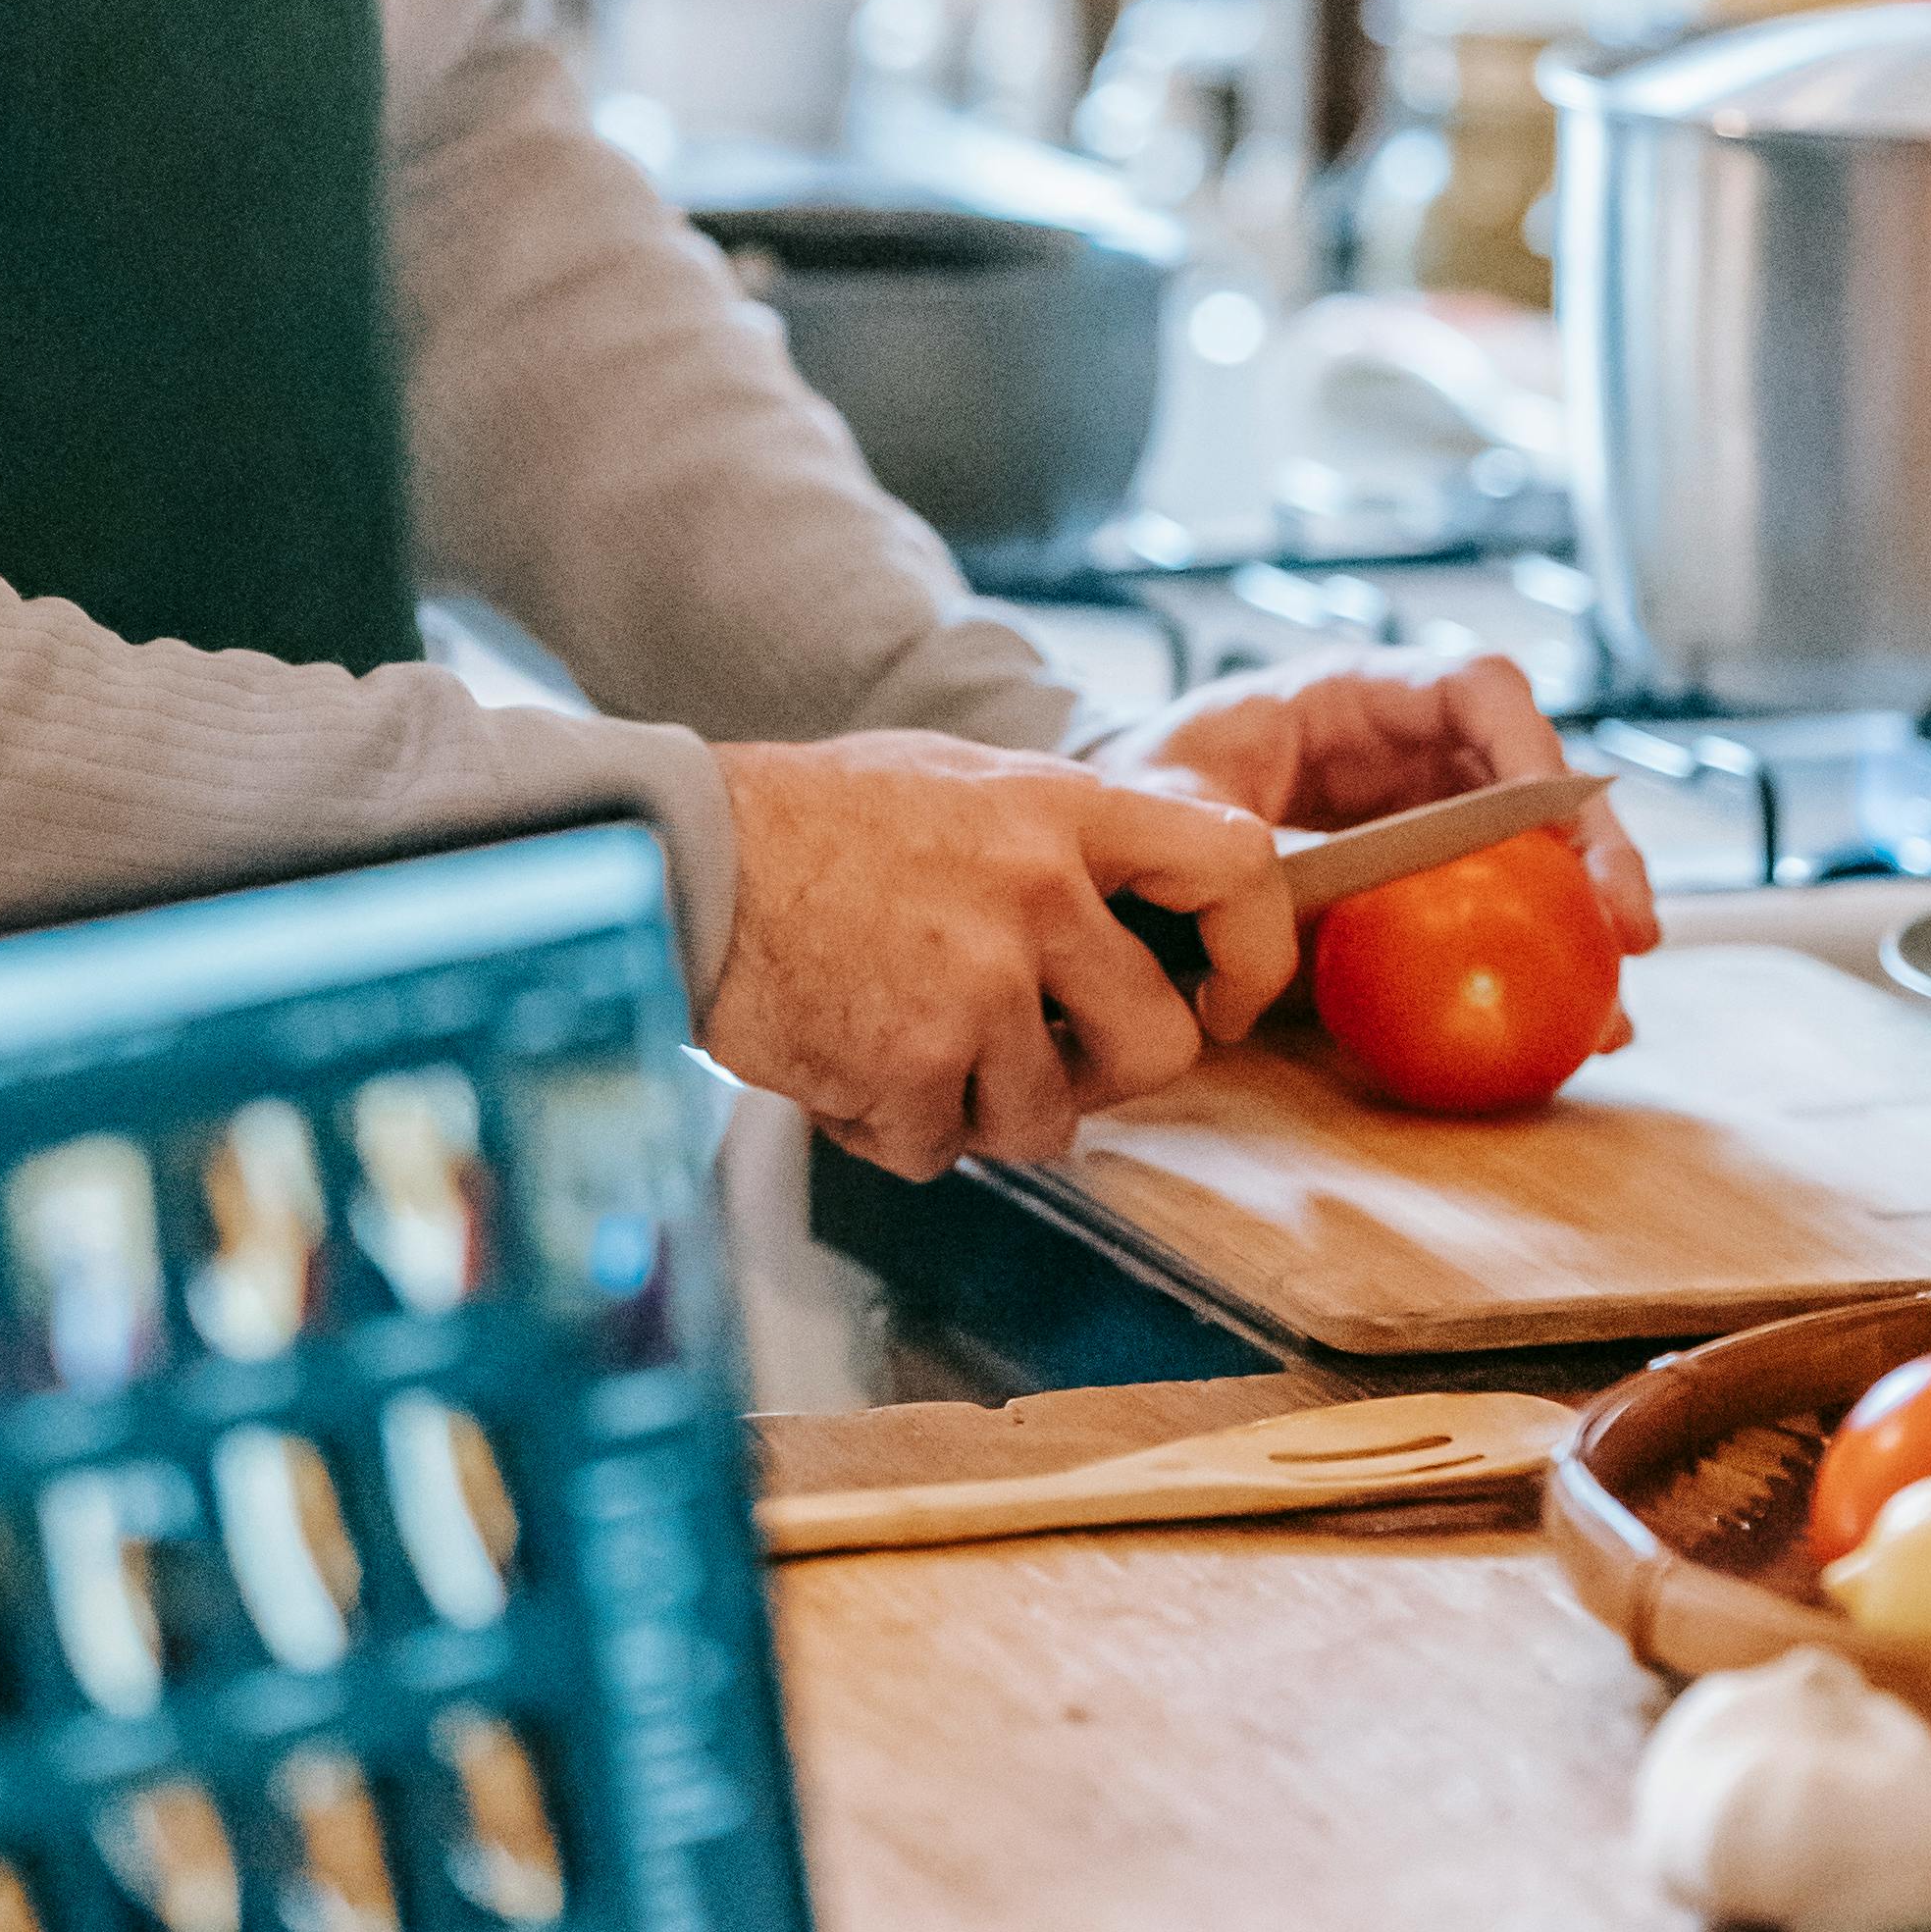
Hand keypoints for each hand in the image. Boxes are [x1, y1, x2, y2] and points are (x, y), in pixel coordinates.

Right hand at [706, 733, 1297, 1177]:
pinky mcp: (912, 1064)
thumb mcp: (960, 782)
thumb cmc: (807, 821)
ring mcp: (977, 985)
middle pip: (1160, 1046)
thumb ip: (1060, 840)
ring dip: (982, 1109)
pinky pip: (942, 1149)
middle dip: (1103, 1076)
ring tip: (905, 1037)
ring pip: (1048, 1122)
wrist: (679, 858)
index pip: (1237, 868)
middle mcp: (1038, 896)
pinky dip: (893, 1128)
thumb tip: (1140, 915)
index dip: (1252, 952)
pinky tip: (844, 1057)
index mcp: (1062, 811)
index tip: (1217, 999)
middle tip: (1037, 1053)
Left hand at [1105, 659, 1657, 971]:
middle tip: (1627, 929)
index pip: (1472, 688)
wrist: (1119, 822)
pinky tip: (1572, 1026)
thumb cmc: (1146, 782)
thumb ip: (1224, 854)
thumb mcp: (1169, 804)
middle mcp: (1410, 742)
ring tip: (1610, 1010)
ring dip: (1585, 920)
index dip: (1527, 744)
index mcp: (1355, 692)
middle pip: (1535, 774)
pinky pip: (1499, 905)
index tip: (1553, 821)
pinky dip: (1539, 959)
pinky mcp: (1425, 873)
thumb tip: (1291, 940)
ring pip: (1539, 848)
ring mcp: (1425, 807)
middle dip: (1595, 847)